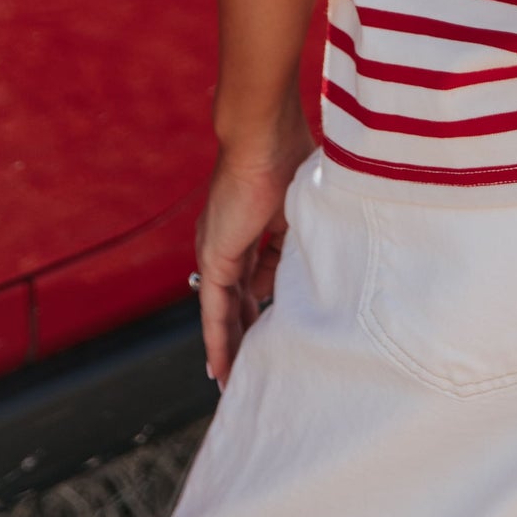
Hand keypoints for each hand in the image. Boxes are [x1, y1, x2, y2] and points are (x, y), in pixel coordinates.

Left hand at [195, 98, 314, 386]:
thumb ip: (301, 236)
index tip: (282, 319)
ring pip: (225, 310)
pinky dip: (218, 342)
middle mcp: (231, 240)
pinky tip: (221, 370)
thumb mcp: (302, 205)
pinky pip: (215, 312)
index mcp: (254, 222)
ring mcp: (219, 251)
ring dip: (234, 344)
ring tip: (239, 380)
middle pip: (239, 295)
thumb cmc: (289, 155)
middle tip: (257, 361)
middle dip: (248, 328)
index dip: (270, 296)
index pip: (261, 270)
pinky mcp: (214, 260)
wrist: (262, 136)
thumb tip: (303, 274)